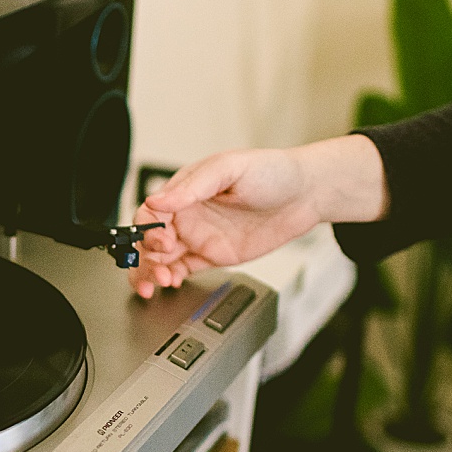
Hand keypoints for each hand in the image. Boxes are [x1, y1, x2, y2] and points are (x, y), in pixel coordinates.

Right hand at [129, 135, 387, 297]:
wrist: (306, 195)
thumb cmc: (271, 171)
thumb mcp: (229, 168)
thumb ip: (192, 186)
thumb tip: (157, 200)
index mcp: (185, 190)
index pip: (150, 212)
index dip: (148, 230)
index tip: (160, 242)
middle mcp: (187, 214)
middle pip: (149, 239)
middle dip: (145, 257)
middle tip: (158, 268)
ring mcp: (198, 236)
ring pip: (160, 258)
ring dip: (151, 272)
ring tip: (158, 282)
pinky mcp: (212, 256)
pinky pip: (183, 270)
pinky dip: (171, 278)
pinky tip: (170, 283)